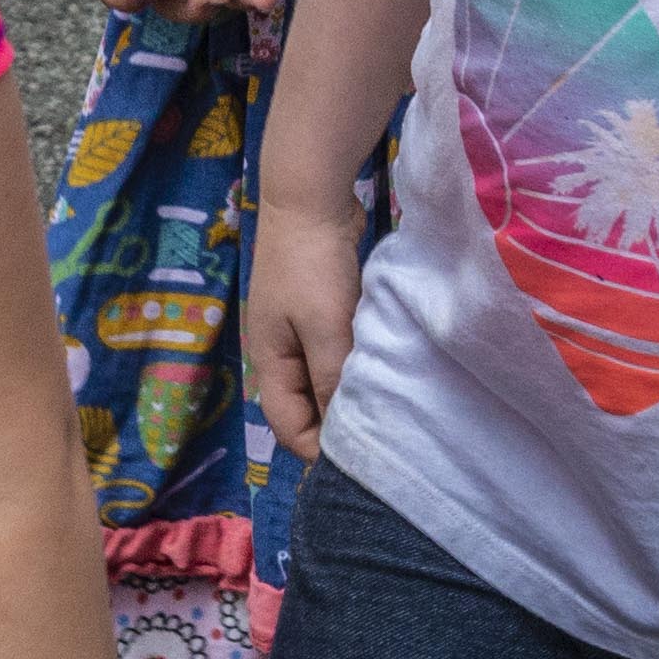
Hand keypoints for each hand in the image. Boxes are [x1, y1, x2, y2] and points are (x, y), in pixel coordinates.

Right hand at [244, 192, 360, 456]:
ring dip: (349, 396)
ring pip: (323, 384)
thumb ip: (331, 378)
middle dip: (336, 427)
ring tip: (388, 408)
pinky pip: (337, 357)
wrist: (310, 198)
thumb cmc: (312, 265)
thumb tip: (343, 429)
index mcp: (270, 364)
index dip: (319, 451)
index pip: (288, 429)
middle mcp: (280, 356)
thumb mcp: (325, 327)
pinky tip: (383, 370)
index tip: (362, 460)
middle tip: (382, 438)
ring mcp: (299, 334)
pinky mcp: (320, 315)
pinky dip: (356, 368)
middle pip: (304, 410)